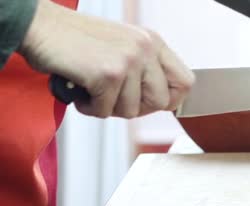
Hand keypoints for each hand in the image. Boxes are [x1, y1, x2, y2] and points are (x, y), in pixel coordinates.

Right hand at [18, 0, 193, 118]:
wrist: (40, 28)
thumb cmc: (76, 42)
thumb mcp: (123, 47)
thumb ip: (146, 69)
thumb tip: (165, 102)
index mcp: (153, 41)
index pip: (186, 82)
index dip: (169, 99)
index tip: (147, 101)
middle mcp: (146, 48)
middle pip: (162, 102)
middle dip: (136, 108)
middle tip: (113, 99)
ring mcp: (129, 60)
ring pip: (133, 110)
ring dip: (108, 108)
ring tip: (92, 89)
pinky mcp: (109, 74)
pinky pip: (106, 111)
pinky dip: (89, 108)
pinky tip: (79, 90)